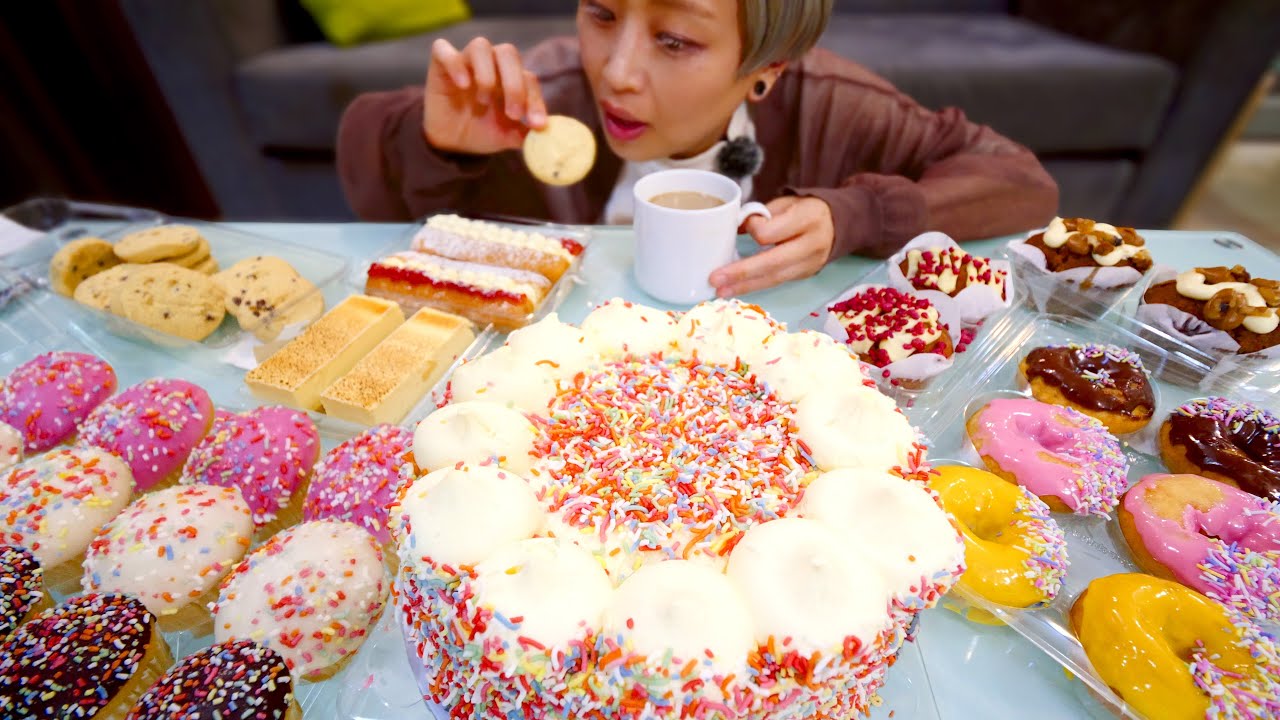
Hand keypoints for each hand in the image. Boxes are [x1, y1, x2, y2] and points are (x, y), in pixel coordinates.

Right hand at [424, 37, 548, 154]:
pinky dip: (455, 63)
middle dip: (514, 85)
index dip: (535, 100)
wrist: (451, 143)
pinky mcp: (440, 64)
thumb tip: (547, 132)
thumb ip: (527, 133)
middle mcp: (491, 64)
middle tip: (513, 114)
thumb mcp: (507, 136)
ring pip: (480, 45)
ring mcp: (466, 61)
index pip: (528, 78)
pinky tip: (462, 85)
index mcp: (510, 78)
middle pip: (508, 53)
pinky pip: (443, 49)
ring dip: (487, 74)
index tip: (537, 125)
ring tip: (483, 101)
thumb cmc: (481, 132)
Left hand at [709, 196, 834, 296]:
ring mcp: (810, 264)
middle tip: (715, 279)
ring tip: (720, 291)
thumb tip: (732, 229)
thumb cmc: (804, 209)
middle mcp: (812, 244)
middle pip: (772, 263)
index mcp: (807, 218)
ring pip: (774, 278)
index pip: (771, 232)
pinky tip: (736, 289)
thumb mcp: (786, 203)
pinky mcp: (805, 275)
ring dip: (745, 286)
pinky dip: (755, 286)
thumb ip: (762, 215)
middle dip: (741, 273)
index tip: (745, 224)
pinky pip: (777, 282)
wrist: (837, 224)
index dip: (753, 229)